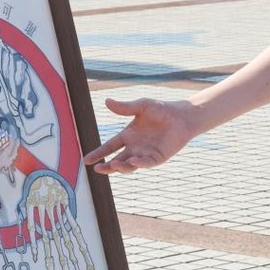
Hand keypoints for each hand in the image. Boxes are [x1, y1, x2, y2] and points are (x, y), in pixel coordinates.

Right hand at [83, 97, 197, 173]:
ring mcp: (145, 154)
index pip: (110, 146)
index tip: (86, 159)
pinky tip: (133, 161)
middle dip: (106, 166)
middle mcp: (134, 147)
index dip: (98, 153)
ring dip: (121, 167)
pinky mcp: (157, 158)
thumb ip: (125, 107)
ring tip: (114, 165)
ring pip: (129, 165)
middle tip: (97, 168)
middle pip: (116, 160)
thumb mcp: (141, 106)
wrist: (182, 116)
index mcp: (128, 135)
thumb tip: (107, 101)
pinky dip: (139, 164)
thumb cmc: (162, 109)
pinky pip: (146, 163)